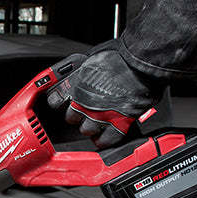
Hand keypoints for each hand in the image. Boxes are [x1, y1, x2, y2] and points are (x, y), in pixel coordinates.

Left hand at [46, 47, 164, 148]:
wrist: (140, 63)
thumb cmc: (120, 57)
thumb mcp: (92, 60)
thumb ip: (83, 73)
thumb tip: (80, 76)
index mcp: (77, 85)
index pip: (56, 101)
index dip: (60, 101)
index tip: (64, 102)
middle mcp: (85, 102)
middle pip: (71, 118)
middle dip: (78, 115)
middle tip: (86, 110)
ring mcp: (100, 114)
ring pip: (86, 130)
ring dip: (91, 127)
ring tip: (97, 121)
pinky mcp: (118, 123)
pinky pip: (106, 140)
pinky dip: (104, 140)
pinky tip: (104, 136)